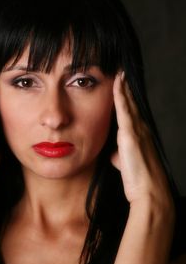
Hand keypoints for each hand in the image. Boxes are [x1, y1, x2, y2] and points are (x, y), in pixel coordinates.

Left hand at [111, 72, 173, 210]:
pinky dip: (120, 95)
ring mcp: (137, 130)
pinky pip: (125, 109)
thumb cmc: (138, 180)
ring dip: (123, 86)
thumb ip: (120, 155)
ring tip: (119, 70)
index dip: (127, 97)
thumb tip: (114, 154)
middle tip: (120, 70)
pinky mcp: (131, 134)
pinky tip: (117, 81)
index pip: (132, 111)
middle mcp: (141, 129)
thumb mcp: (126, 164)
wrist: (149, 192)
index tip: (121, 83)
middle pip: (132, 103)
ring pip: (129, 103)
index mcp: (139, 135)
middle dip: (126, 87)